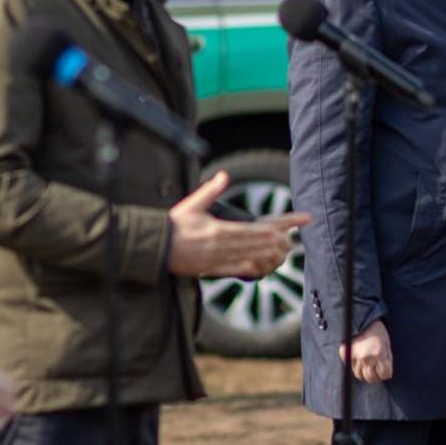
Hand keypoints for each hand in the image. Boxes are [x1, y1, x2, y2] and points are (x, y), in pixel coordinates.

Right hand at [167, 172, 311, 277]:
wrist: (155, 246)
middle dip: (272, 243)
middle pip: (251, 245)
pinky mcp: (208, 269)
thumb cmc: (174, 224)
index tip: (284, 229)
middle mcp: (219, 246)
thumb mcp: (192, 204)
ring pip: (245, 258)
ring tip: (280, 253)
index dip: (269, 230)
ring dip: (264, 255)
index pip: (249, 230)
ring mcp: (214, 259)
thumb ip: (210, 191)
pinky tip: (258, 268)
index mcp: (217, 229)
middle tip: (290, 241)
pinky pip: (231, 270)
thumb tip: (223, 175)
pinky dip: (245, 269)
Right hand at [338, 319, 393, 382]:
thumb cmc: (377, 332)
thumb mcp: (387, 344)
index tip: (385, 371)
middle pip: (371, 378)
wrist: (361, 319)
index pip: (385, 374)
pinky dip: (354, 366)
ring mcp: (355, 357)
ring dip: (364, 373)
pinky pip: (350, 367)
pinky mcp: (346, 354)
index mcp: (379, 354)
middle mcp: (367, 358)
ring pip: (359, 375)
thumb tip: (386, 372)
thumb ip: (386, 359)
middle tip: (376, 372)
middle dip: (375, 376)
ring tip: (367, 368)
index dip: (386, 373)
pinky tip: (358, 361)